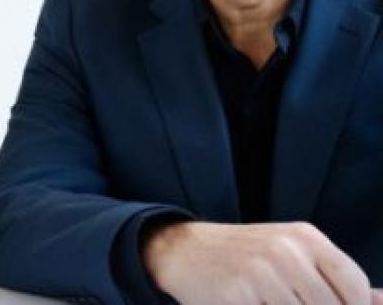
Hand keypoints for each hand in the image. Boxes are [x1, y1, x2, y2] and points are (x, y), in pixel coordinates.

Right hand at [144, 220, 382, 304]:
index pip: (354, 286)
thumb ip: (337, 279)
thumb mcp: (291, 254)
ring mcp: (262, 272)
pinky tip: (254, 304)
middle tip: (290, 300)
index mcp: (305, 238)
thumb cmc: (244, 257)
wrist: (182, 250)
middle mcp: (287, 251)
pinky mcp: (238, 293)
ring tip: (270, 301)